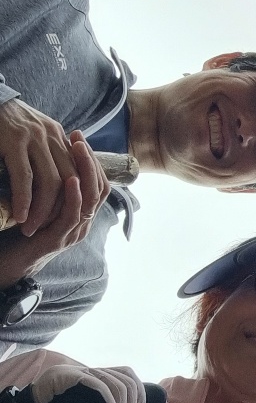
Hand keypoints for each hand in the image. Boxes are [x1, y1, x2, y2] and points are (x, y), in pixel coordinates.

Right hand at [0, 98, 84, 235]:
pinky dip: (24, 199)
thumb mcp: (30, 136)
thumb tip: (53, 186)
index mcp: (59, 136)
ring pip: (50, 182)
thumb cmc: (3, 124)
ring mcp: (34, 137)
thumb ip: (43, 155)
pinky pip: (25, 177)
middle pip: (71, 181)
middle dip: (63, 210)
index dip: (75, 199)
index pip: (79, 173)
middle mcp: (52, 136)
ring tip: (31, 228)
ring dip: (43, 210)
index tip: (65, 219)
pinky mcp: (14, 141)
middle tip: (49, 231)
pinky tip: (21, 215)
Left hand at [0, 132, 109, 290]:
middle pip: (99, 188)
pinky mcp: (59, 239)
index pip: (98, 183)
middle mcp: (82, 223)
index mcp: (80, 215)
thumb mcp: (40, 205)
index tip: (78, 138)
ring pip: (92, 199)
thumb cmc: (19, 232)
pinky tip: (70, 179)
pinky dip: (75, 196)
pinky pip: (74, 214)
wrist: (6, 264)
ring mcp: (73, 232)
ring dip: (86, 171)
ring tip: (77, 150)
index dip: (91, 159)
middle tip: (78, 138)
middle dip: (90, 159)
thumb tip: (50, 159)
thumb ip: (50, 189)